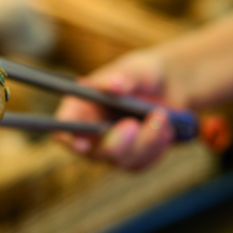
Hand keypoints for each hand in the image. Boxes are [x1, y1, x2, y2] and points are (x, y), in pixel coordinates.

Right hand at [54, 49, 176, 169]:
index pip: (65, 126)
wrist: (167, 88)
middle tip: (132, 124)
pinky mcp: (131, 160)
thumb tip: (115, 84)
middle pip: (95, 152)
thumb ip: (125, 76)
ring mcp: (111, 150)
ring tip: (162, 115)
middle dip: (116, 142)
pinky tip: (166, 127)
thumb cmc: (142, 74)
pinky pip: (142, 163)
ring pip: (123, 160)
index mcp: (80, 107)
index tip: (82, 143)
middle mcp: (90, 133)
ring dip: (146, 140)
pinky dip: (157, 146)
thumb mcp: (136, 69)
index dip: (69, 137)